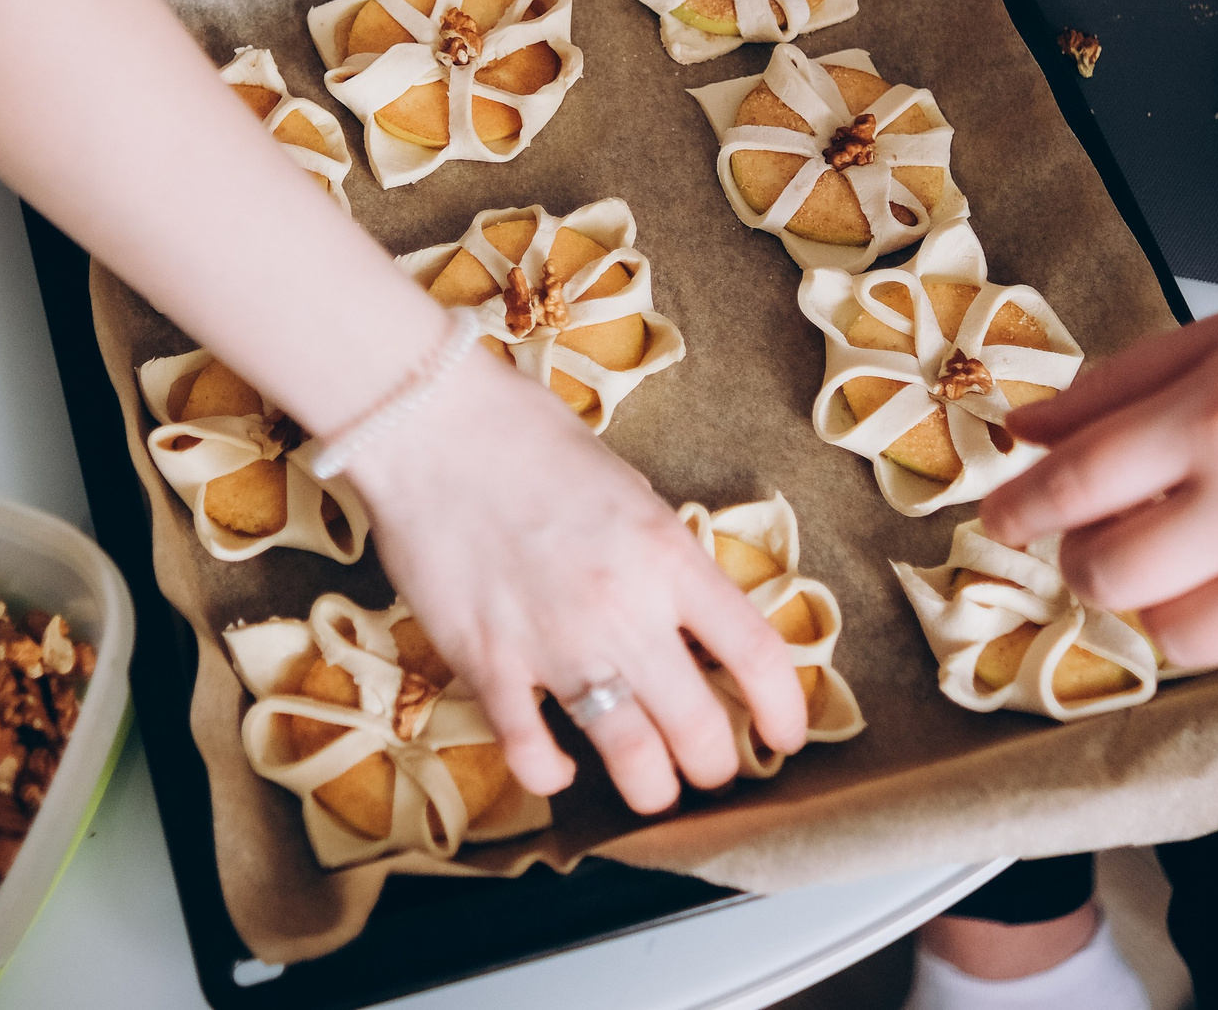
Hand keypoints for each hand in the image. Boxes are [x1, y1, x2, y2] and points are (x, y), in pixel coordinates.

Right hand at [342, 352, 807, 812]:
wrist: (432, 426)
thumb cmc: (528, 441)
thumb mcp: (630, 493)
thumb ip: (664, 561)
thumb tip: (686, 619)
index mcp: (669, 555)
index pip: (756, 654)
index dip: (785, 712)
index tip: (783, 737)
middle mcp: (623, 608)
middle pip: (700, 729)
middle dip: (714, 767)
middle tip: (708, 769)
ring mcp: (554, 643)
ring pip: (629, 759)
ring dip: (649, 790)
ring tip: (650, 789)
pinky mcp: (486, 662)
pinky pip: (530, 752)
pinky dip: (549, 774)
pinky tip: (556, 766)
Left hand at [979, 286, 1217, 688]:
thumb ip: (1123, 383)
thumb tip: (1029, 428)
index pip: (1073, 485)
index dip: (1019, 508)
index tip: (1002, 516)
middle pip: (1106, 575)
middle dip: (1084, 560)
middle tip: (1103, 540)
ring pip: (1174, 638)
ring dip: (1161, 605)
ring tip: (1193, 561)